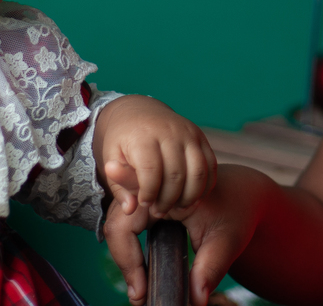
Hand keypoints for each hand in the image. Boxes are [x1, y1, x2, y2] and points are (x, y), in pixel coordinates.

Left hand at [93, 95, 216, 217]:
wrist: (140, 112)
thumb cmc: (123, 139)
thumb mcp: (111, 158)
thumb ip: (119, 185)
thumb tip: (131, 209)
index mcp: (143, 136)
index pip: (151, 171)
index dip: (149, 193)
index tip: (144, 203)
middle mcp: (169, 132)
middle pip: (176, 175)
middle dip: (168, 200)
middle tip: (159, 210)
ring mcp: (188, 133)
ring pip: (198, 172)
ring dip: (189, 197)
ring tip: (176, 207)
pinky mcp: (200, 137)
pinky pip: (210, 166)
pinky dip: (205, 186)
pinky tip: (191, 197)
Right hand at [104, 165, 268, 305]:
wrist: (243, 196)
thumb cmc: (236, 211)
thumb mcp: (227, 240)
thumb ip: (210, 269)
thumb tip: (195, 300)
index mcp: (165, 188)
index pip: (125, 223)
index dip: (127, 259)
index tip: (140, 290)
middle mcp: (150, 187)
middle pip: (117, 224)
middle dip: (124, 261)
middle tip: (139, 295)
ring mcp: (147, 194)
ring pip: (119, 226)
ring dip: (126, 257)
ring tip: (141, 288)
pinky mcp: (148, 205)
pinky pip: (128, 227)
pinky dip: (131, 251)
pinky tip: (142, 274)